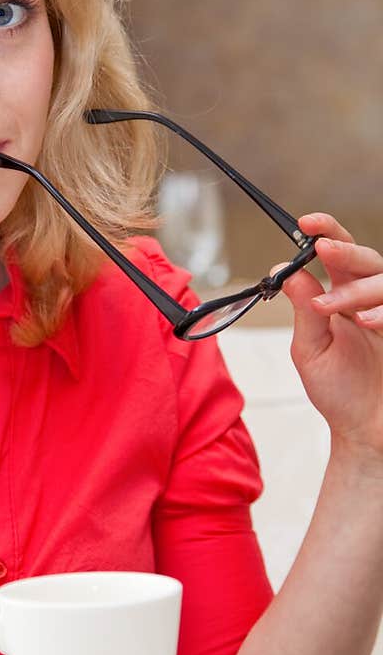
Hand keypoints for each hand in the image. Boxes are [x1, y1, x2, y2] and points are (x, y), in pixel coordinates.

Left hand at [275, 212, 382, 459]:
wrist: (365, 431)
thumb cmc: (338, 392)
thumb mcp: (310, 350)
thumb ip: (304, 309)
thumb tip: (282, 270)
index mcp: (344, 298)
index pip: (338, 256)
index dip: (327, 233)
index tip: (307, 222)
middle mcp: (370, 302)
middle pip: (368, 259)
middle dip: (344, 251)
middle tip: (323, 250)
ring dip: (359, 288)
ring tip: (336, 308)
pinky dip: (382, 311)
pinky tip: (367, 322)